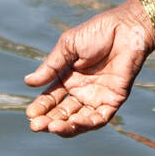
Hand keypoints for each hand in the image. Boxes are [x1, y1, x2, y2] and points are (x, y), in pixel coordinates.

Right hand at [23, 0, 154, 135]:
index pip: (51, 98)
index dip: (41, 107)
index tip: (30, 114)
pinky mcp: (114, 99)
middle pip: (62, 113)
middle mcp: (82, 90)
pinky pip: (99, 118)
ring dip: (65, 127)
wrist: (126, 28)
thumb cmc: (97, 32)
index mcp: (69, 78)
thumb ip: (51, 66)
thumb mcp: (68, 47)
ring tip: (51, 127)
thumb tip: (28, 82)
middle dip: (49, 121)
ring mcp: (98, 96)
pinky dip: (86, 123)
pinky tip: (73, 123)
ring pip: (79, 120)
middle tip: (36, 126)